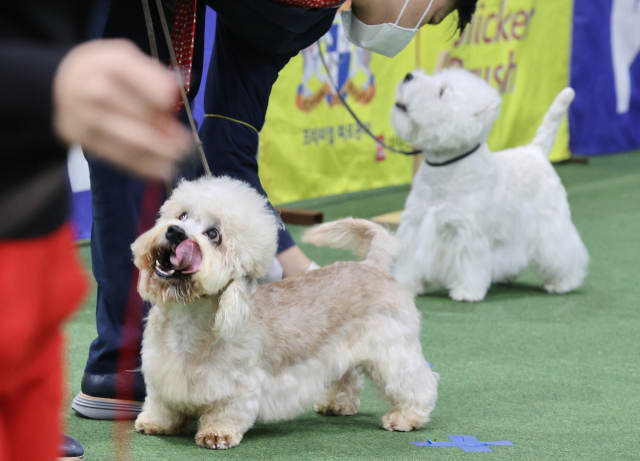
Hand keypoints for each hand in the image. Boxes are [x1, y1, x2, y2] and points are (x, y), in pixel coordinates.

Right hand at [53, 39, 191, 180]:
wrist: (60, 81)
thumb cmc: (104, 69)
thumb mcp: (128, 57)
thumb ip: (153, 76)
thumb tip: (174, 95)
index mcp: (112, 64)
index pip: (151, 90)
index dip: (166, 103)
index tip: (172, 108)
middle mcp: (95, 90)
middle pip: (145, 119)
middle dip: (169, 135)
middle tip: (187, 145)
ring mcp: (86, 118)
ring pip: (134, 144)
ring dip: (161, 156)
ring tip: (178, 161)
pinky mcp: (81, 139)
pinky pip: (120, 158)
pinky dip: (144, 167)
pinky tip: (162, 170)